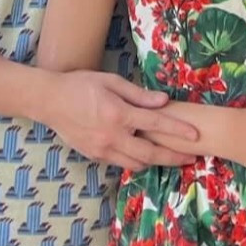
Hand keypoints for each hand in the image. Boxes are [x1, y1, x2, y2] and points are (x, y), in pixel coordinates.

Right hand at [46, 71, 197, 171]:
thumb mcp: (111, 82)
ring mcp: (103, 149)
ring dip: (156, 162)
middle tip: (191, 157)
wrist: (49, 102)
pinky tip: (145, 156)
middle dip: (174, 157)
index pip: (156, 123)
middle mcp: (112, 135)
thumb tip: (163, 101)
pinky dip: (136, 161)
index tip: (195, 135)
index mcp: (118, 113)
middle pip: (151, 153)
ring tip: (172, 158)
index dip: (178, 130)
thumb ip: (138, 94)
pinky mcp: (95, 156)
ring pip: (137, 163)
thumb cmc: (80, 85)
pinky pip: (122, 163)